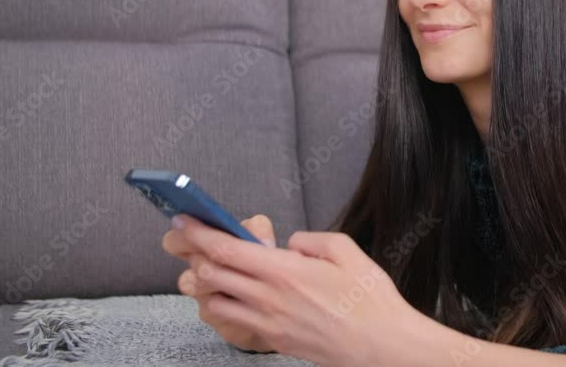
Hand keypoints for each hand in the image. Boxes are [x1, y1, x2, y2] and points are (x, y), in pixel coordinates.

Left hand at [170, 214, 431, 366]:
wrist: (381, 346)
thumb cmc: (369, 300)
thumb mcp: (345, 250)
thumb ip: (310, 240)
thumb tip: (290, 244)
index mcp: (284, 271)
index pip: (226, 249)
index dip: (200, 232)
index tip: (184, 219)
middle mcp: (268, 298)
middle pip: (211, 274)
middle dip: (197, 254)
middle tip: (197, 240)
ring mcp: (268, 322)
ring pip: (215, 300)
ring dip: (208, 282)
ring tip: (217, 268)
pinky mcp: (273, 340)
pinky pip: (235, 319)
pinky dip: (226, 304)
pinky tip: (239, 294)